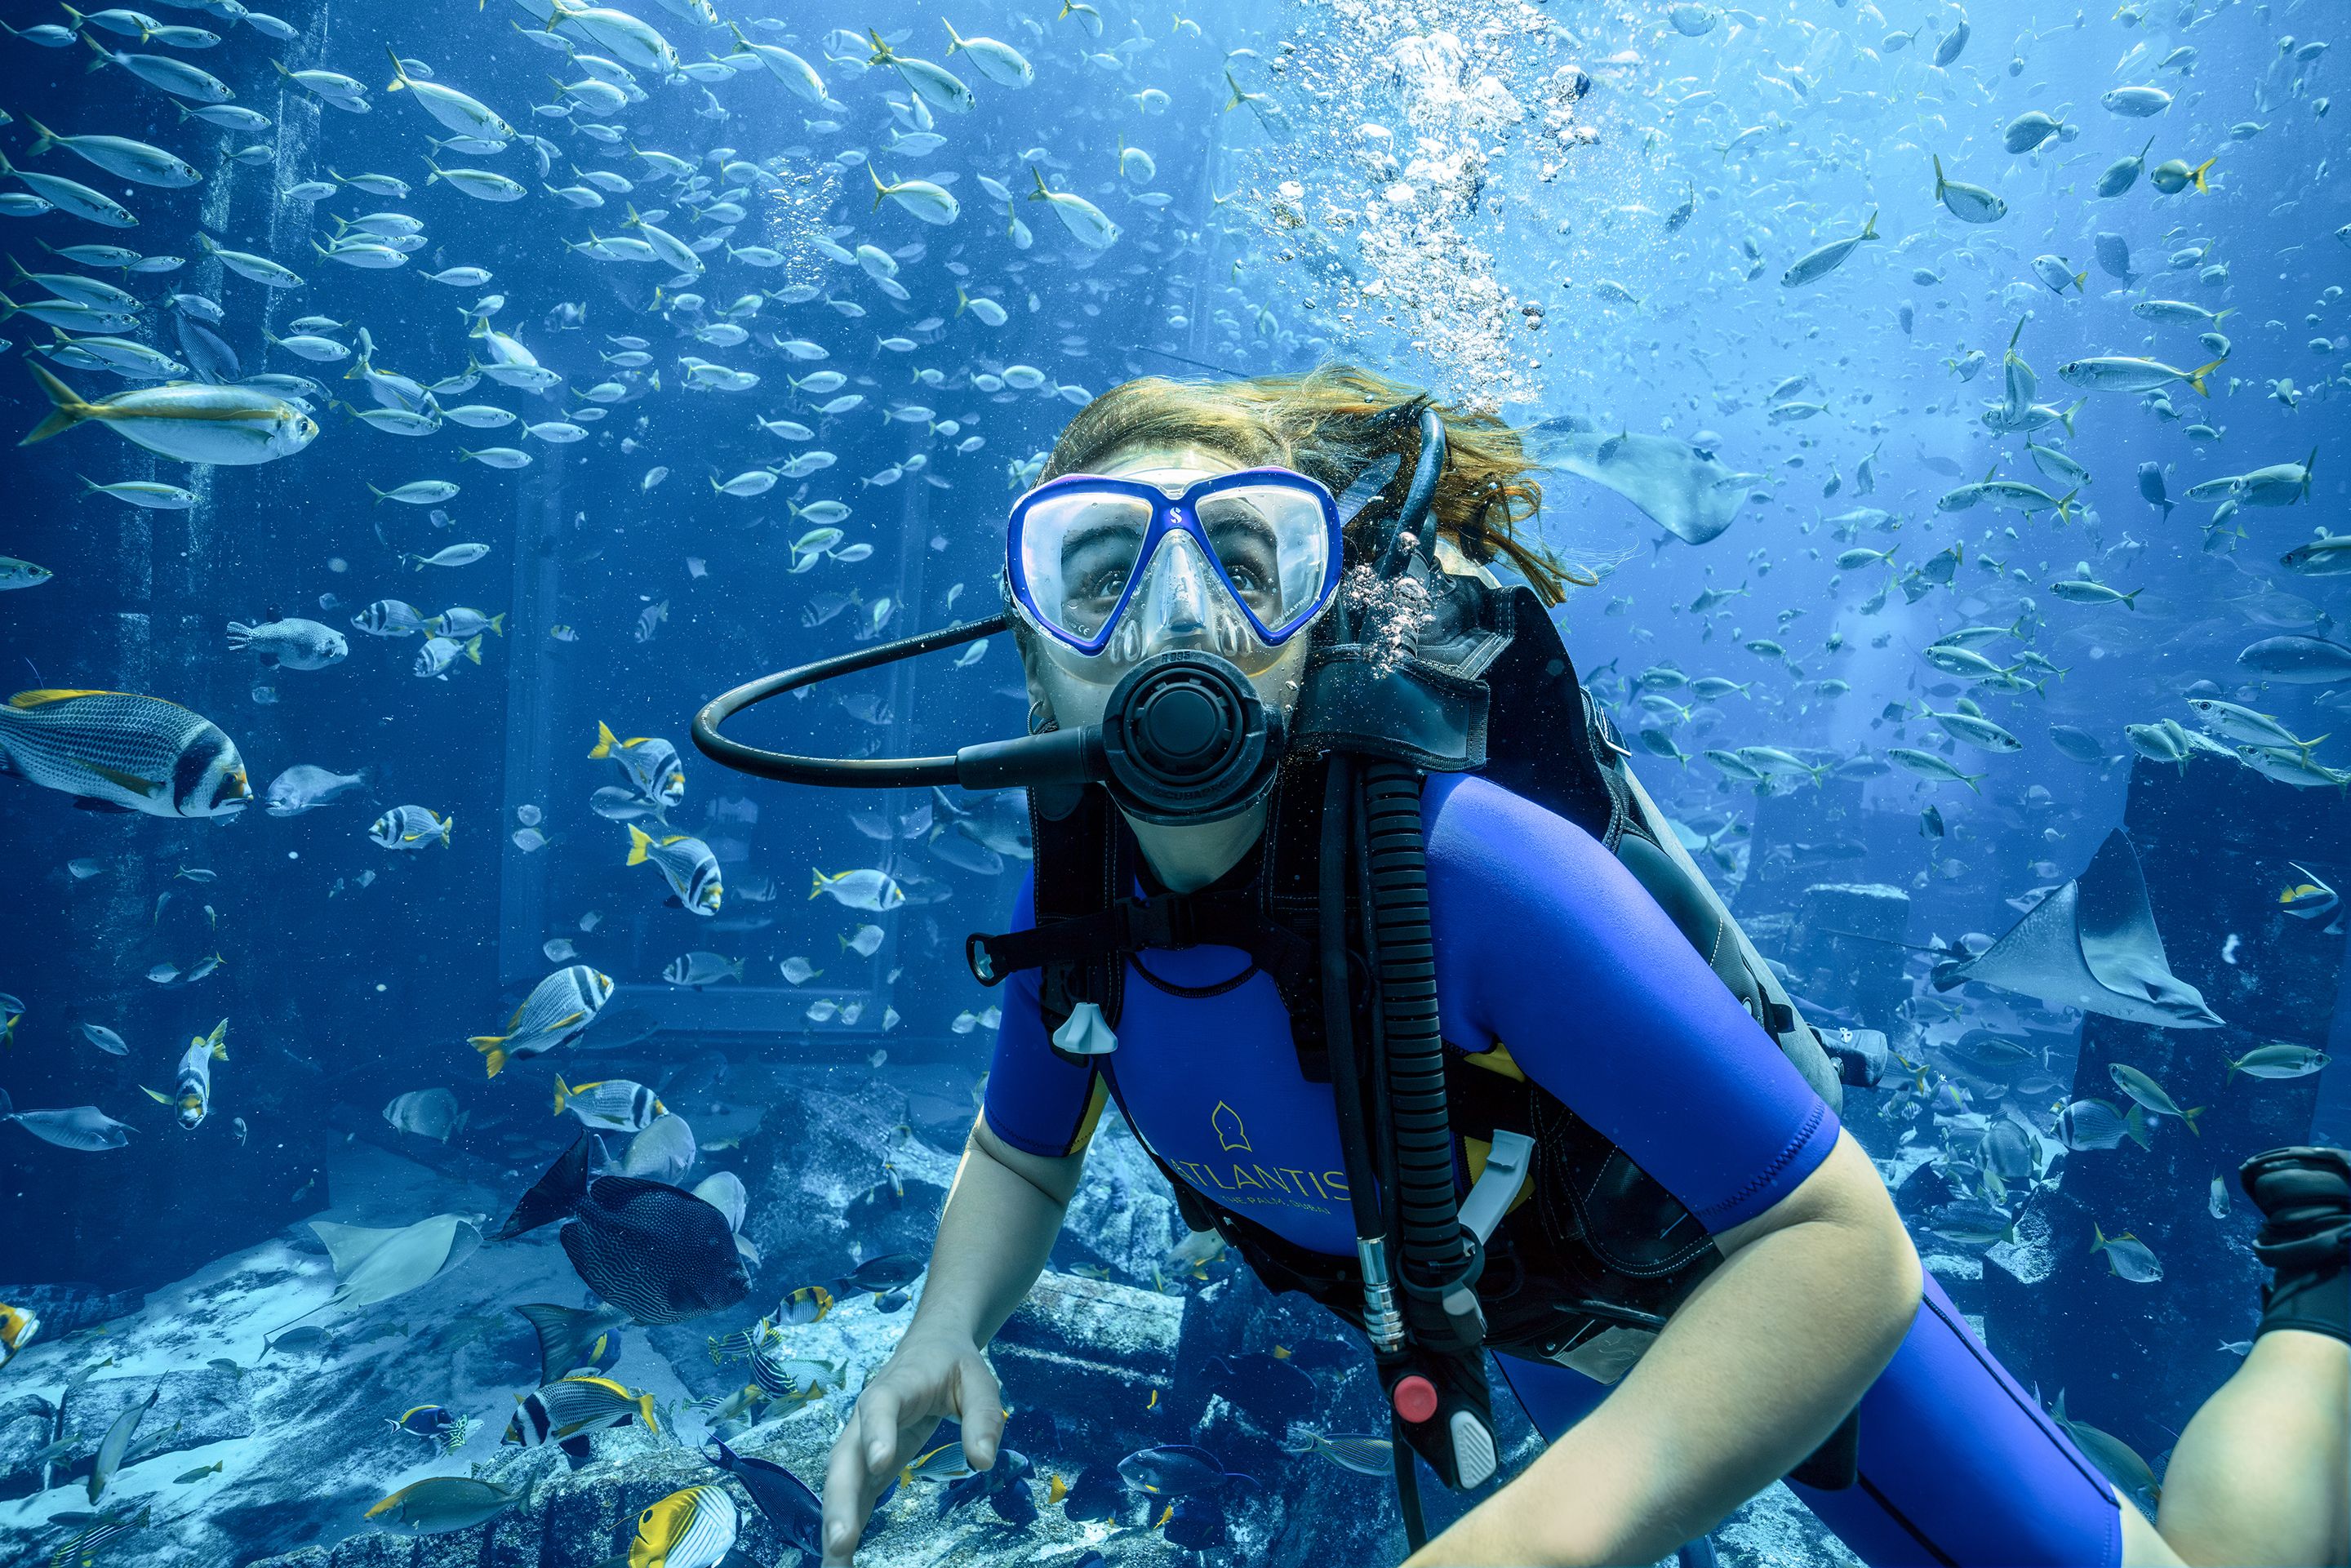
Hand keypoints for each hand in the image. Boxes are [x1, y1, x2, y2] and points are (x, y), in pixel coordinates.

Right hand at [820, 1330, 1004, 1564]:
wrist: (928, 1349)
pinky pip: (852, 1496)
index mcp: (895, 1386)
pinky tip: (842, 1560)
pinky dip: (845, 1525)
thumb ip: (983, 1415)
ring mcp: (860, 1442)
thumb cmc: (953, 1364)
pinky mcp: (866, 1464)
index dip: (877, 1432)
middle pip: (845, 1457)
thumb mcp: (978, 1379)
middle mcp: (865, 1417)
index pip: (880, 1406)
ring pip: (840, 1483)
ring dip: (835, 1523)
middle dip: (840, 1501)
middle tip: (841, 1543)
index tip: (880, 1463)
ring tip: (834, 1567)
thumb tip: (983, 1461)